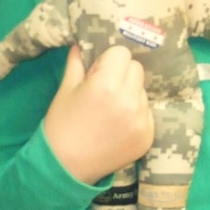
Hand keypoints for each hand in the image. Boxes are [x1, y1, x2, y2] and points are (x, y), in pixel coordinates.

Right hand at [42, 44, 153, 184]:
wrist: (66, 167)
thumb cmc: (61, 124)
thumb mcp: (65, 89)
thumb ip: (77, 62)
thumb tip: (82, 43)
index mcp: (106, 85)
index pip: (121, 54)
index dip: (108, 61)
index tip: (96, 73)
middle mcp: (129, 100)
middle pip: (136, 69)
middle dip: (121, 73)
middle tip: (104, 88)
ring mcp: (141, 120)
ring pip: (142, 90)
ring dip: (129, 93)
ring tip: (110, 110)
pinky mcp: (148, 136)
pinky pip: (146, 112)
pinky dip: (135, 114)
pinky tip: (117, 125)